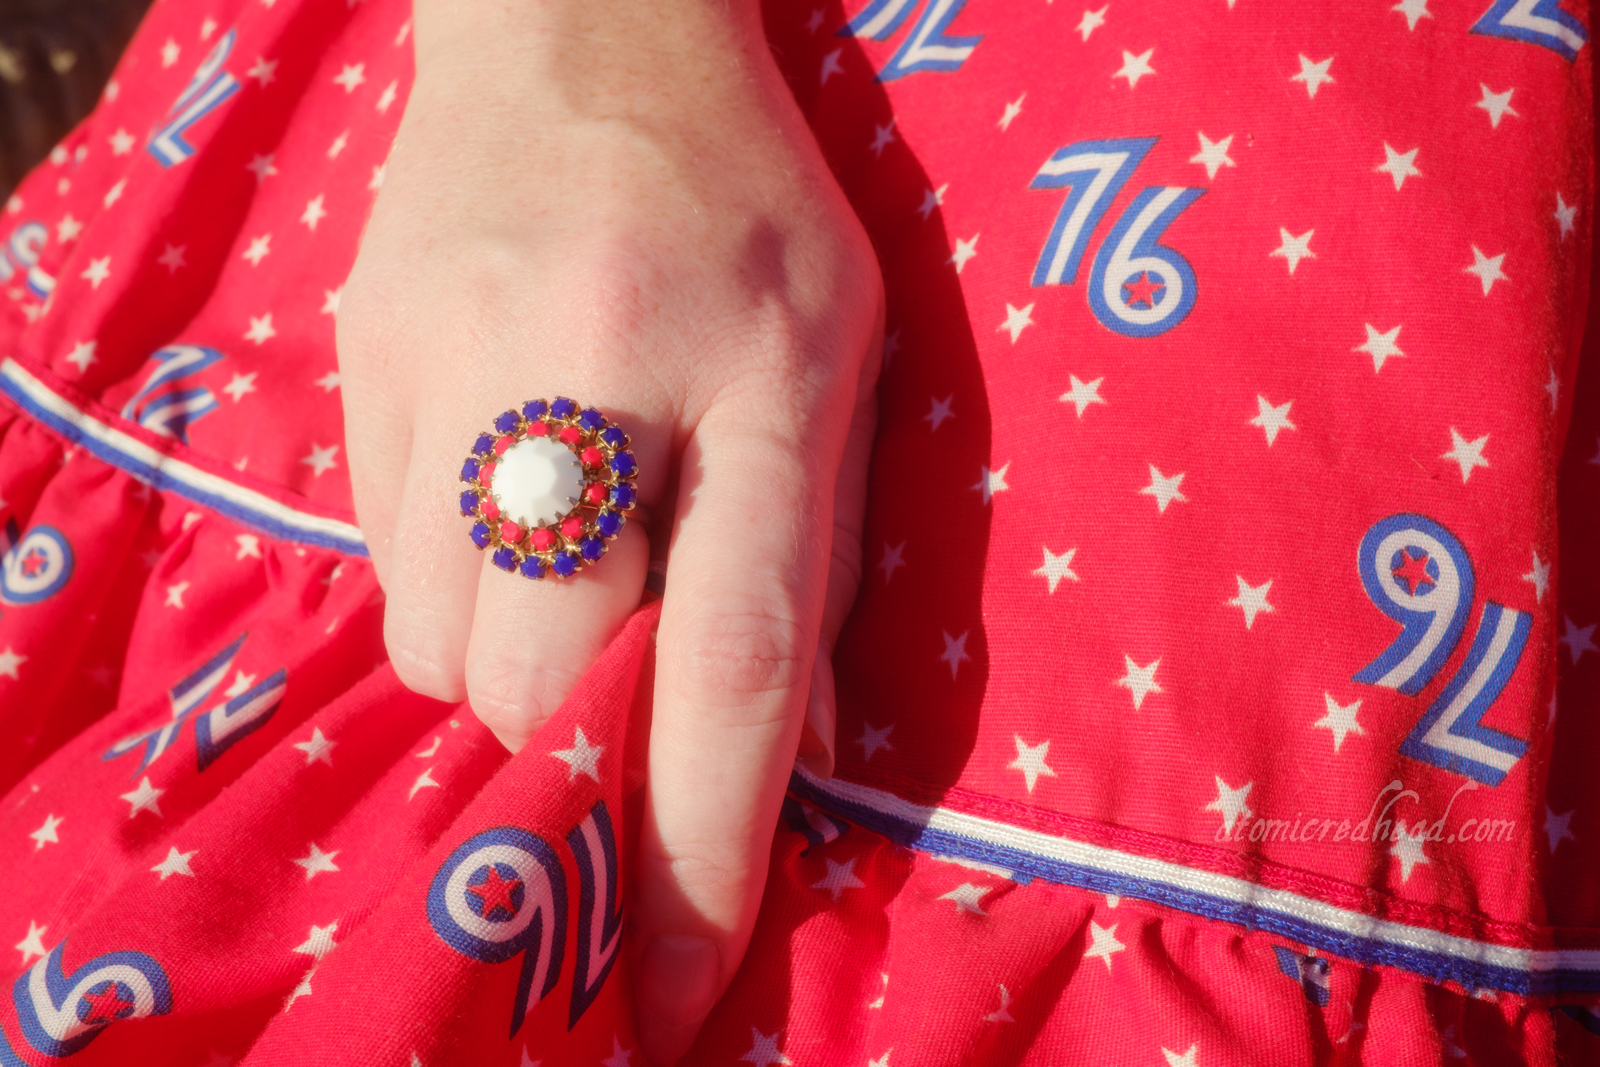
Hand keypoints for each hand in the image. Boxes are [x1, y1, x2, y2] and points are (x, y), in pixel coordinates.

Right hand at [335, 1, 881, 1058]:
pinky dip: (446, 598)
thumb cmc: (748, 200)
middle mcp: (591, 365)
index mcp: (762, 366)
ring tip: (563, 585)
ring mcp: (450, 356)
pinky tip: (499, 517)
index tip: (686, 982)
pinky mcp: (362, 357)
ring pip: (436, 643)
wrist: (579, 27)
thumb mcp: (838, 352)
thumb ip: (813, 554)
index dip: (708, 844)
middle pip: (539, 675)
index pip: (732, 656)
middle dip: (572, 755)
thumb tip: (787, 759)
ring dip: (504, 673)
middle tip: (611, 726)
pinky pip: (380, 566)